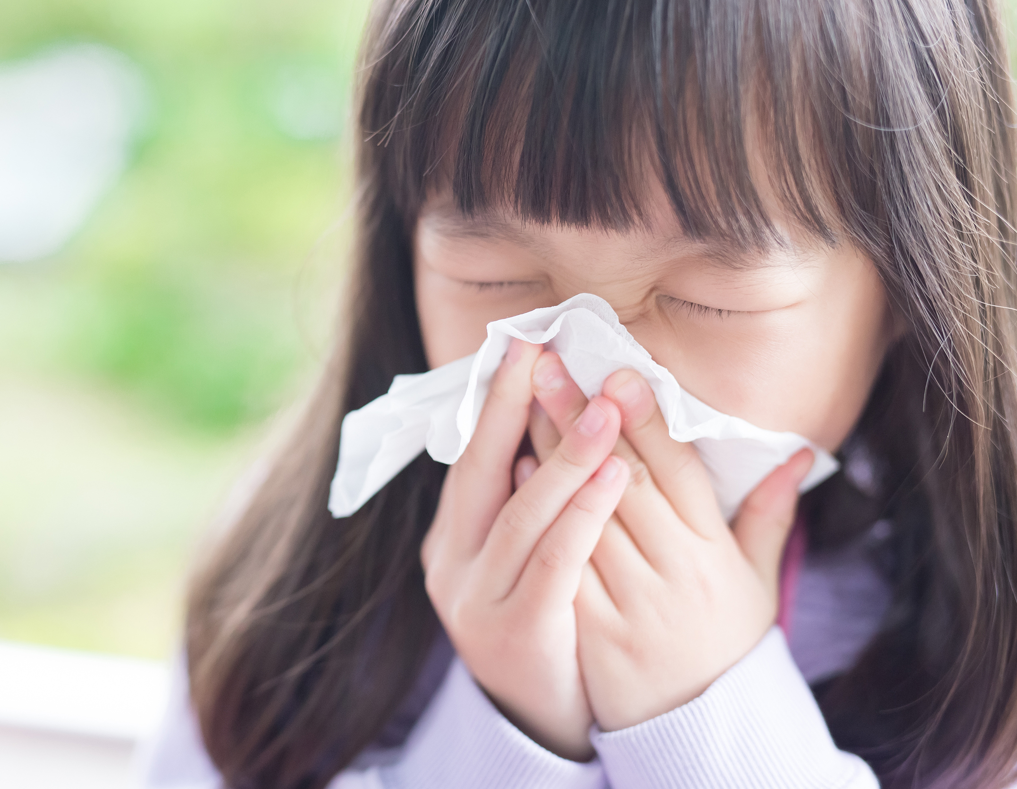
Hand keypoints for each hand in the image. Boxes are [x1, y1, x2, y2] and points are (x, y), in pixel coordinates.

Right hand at [421, 339, 627, 760]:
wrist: (540, 720)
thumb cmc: (542, 621)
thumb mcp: (520, 558)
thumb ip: (525, 497)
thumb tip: (551, 422)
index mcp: (451, 538)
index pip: (471, 457)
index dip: (496, 401)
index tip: (524, 344)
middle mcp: (450, 563)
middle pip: (481, 472)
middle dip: (512, 408)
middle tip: (543, 350)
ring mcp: (475, 599)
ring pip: (521, 514)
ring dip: (563, 454)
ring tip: (602, 406)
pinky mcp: (514, 631)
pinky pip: (553, 560)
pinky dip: (582, 512)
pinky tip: (615, 474)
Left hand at [526, 359, 813, 730]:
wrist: (696, 730)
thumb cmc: (723, 644)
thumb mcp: (757, 583)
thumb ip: (770, 515)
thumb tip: (799, 452)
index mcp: (713, 553)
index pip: (678, 472)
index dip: (646, 419)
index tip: (617, 371)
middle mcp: (674, 572)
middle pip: (624, 480)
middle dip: (585, 417)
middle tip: (552, 365)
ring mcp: (631, 602)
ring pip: (587, 513)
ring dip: (554, 453)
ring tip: (525, 400)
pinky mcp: (591, 629)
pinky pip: (562, 561)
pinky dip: (541, 514)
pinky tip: (517, 471)